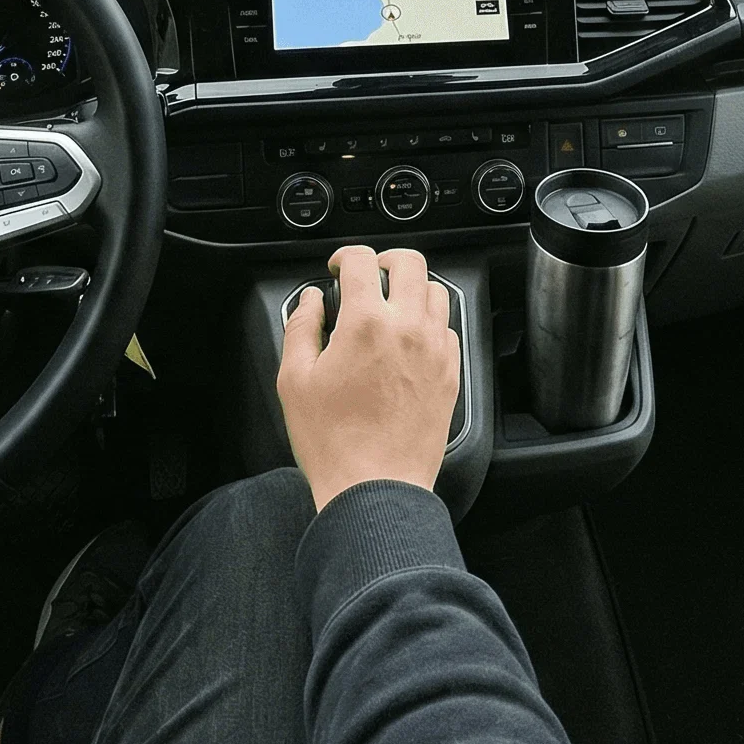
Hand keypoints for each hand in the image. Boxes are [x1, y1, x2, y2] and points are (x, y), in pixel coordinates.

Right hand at [277, 245, 458, 509]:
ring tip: (392, 303)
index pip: (361, 260)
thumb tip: (310, 302)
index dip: (344, 255)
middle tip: (369, 273)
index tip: (337, 268)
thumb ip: (301, 328)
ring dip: (412, 288)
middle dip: (385, 259)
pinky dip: (430, 321)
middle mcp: (407, 328)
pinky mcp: (450, 374)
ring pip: (435, 291)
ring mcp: (434, 350)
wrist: (376, 488)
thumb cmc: (333, 442)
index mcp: (366, 323)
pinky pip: (448, 328)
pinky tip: (411, 337)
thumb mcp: (294, 381)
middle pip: (410, 262)